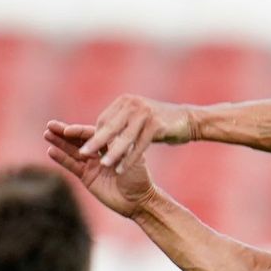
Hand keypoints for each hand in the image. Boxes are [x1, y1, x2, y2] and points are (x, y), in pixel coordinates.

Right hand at [45, 121, 157, 219]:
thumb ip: (118, 148)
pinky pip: (72, 166)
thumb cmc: (139, 178)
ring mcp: (92, 164)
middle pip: (80, 140)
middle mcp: (101, 152)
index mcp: (113, 144)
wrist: (137, 200)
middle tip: (50, 124)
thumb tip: (109, 134)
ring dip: (60, 143)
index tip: (67, 129)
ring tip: (46, 134)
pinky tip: (51, 151)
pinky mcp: (86, 176)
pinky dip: (61, 159)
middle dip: (65, 132)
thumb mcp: (132, 159)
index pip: (94, 134)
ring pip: (73, 151)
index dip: (80, 132)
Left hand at [77, 94, 194, 170]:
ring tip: (103, 164)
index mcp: (125, 102)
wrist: (189, 120)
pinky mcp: (156, 124)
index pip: (104, 120)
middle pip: (110, 127)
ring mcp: (145, 113)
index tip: (83, 150)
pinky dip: (130, 158)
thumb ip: (120, 124)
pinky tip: (122, 168)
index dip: (93, 135)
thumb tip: (97, 135)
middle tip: (81, 154)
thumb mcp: (137, 119)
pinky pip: (140, 145)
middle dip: (95, 142)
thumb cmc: (159, 122)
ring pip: (125, 137)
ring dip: (113, 152)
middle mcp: (133, 104)